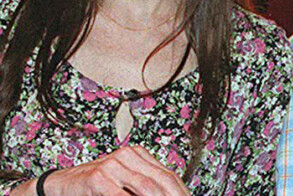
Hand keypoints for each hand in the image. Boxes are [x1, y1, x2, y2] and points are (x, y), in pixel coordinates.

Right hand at [12, 146, 188, 195]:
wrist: (58, 185)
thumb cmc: (93, 187)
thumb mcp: (122, 184)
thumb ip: (141, 188)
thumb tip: (170, 194)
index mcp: (138, 154)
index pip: (167, 175)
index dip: (181, 191)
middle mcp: (127, 155)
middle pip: (160, 180)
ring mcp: (113, 164)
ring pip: (145, 187)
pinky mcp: (98, 177)